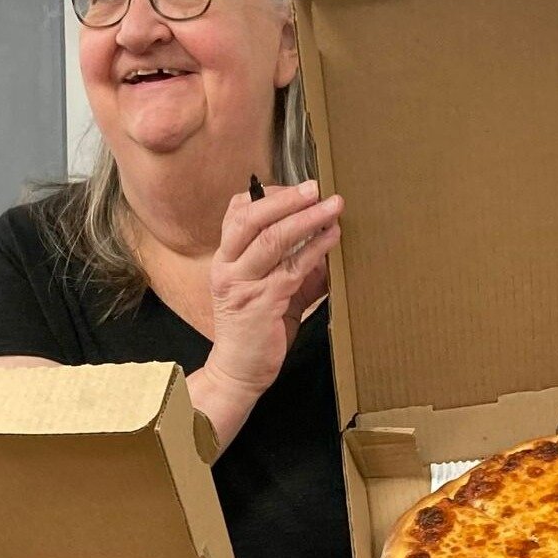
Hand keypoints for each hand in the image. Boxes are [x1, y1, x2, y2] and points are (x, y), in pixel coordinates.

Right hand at [203, 179, 342, 401]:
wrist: (239, 371)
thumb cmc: (255, 329)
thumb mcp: (267, 289)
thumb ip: (290, 264)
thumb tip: (325, 239)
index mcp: (225, 259)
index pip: (237, 212)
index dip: (268, 195)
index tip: (297, 189)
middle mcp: (228, 267)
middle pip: (252, 219)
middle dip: (287, 199)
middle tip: (315, 187)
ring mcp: (243, 285)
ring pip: (272, 240)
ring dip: (307, 219)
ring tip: (332, 206)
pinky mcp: (262, 304)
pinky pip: (291, 268)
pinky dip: (314, 249)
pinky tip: (332, 238)